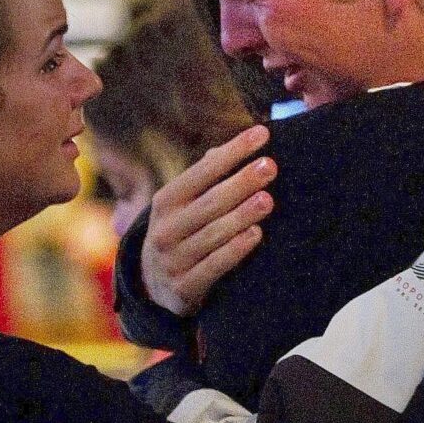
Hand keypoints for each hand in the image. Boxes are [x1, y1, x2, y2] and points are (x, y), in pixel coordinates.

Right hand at [141, 125, 278, 317]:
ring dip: (242, 215)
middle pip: (209, 202)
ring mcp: (172, 260)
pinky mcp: (184, 288)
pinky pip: (213, 267)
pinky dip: (234, 250)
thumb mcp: (184, 204)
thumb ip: (206, 176)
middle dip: (241, 183)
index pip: (201, 171)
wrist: (153, 286)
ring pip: (212, 234)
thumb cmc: (183, 231)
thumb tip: (232, 145)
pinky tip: (255, 234)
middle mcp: (165, 229)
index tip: (261, 135)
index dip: (232, 152)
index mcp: (165, 201)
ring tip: (267, 200)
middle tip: (269, 166)